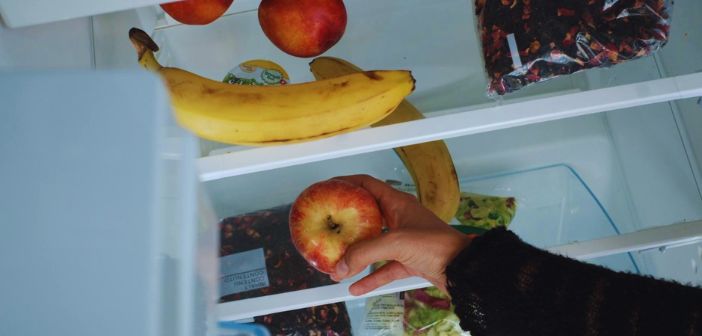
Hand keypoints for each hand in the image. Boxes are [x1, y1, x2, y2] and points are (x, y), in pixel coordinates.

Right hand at [330, 175, 470, 295]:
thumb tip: (341, 265)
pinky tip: (356, 286)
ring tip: (338, 263)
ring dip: (356, 255)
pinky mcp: (409, 261)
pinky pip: (384, 268)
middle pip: (366, 217)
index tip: (328, 188)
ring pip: (373, 245)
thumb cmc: (438, 245)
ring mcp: (404, 241)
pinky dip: (370, 277)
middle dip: (346, 224)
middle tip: (328, 227)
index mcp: (398, 203)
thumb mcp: (397, 243)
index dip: (347, 184)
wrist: (464, 269)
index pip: (367, 185)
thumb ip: (365, 253)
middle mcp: (400, 219)